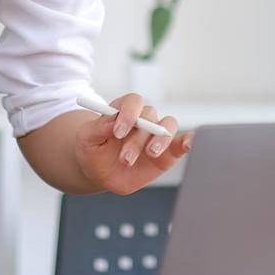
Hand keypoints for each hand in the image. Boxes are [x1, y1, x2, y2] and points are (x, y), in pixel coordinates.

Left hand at [74, 92, 192, 195]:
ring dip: (160, 139)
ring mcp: (156, 134)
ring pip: (167, 126)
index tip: (117, 132)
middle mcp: (143, 119)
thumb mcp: (86, 139)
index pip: (133, 101)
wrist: (100, 173)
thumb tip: (112, 121)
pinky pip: (182, 142)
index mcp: (123, 110)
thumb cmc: (92, 151)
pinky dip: (188, 141)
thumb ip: (97, 128)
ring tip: (150, 154)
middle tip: (125, 158)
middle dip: (137, 138)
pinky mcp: (168, 152)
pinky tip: (188, 143)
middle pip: (149, 116)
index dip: (128, 113)